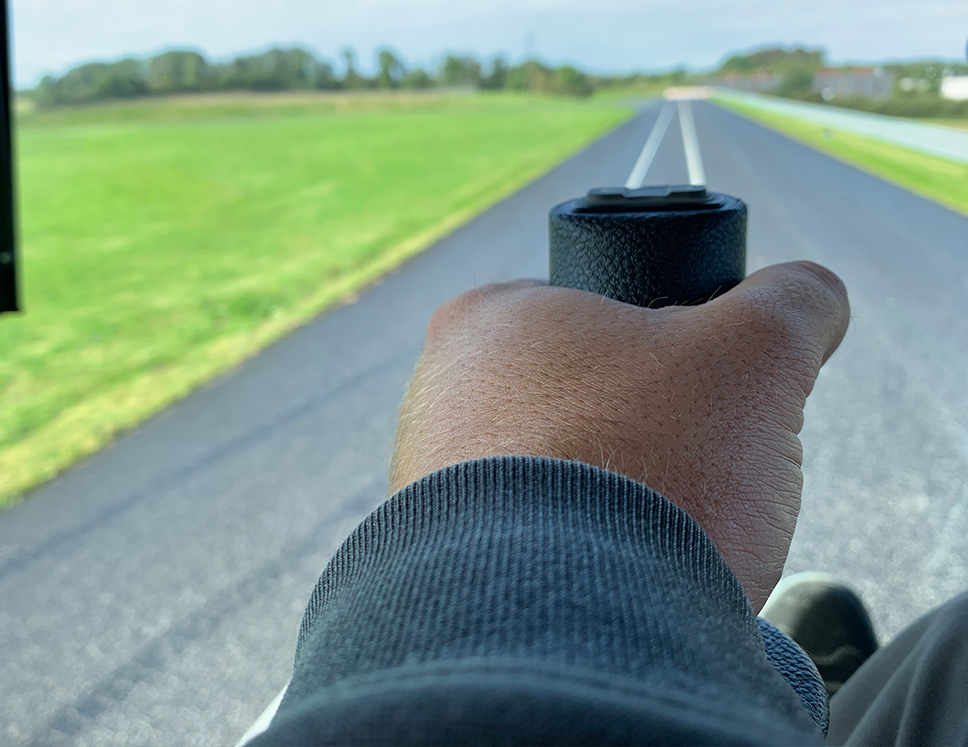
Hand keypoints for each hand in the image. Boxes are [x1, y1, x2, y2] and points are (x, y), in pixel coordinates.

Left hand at [390, 262, 848, 611]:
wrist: (557, 625)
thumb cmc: (644, 464)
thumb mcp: (755, 354)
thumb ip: (792, 303)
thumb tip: (810, 295)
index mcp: (491, 315)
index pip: (604, 315)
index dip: (673, 352)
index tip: (701, 399)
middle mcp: (436, 391)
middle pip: (582, 401)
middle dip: (644, 438)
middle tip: (684, 477)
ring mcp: (422, 479)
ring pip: (556, 477)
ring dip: (610, 503)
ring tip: (646, 538)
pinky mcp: (431, 560)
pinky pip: (527, 545)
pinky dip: (572, 559)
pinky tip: (605, 581)